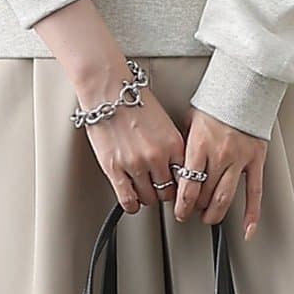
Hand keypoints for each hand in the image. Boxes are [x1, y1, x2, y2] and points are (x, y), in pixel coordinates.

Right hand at [79, 74, 187, 214]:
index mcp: (173, 144)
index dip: (181, 186)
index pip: (186, 178)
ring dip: (146, 197)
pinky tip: (131, 198)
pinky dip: (132, 204)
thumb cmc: (132, 100)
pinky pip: (128, 200)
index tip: (177, 188)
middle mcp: (157, 156)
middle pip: (167, 192)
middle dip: (163, 192)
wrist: (107, 89)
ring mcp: (135, 164)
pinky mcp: (114, 169)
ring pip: (148, 199)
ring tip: (142, 188)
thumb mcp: (163, 123)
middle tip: (157, 187)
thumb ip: (170, 146)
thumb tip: (174, 167)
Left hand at [173, 108, 267, 239]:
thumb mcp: (190, 121)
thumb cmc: (217, 102)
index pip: (188, 185)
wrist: (244, 86)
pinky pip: (255, 192)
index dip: (182, 204)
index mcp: (200, 145)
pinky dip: (251, 213)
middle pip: (205, 193)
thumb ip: (185, 146)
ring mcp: (239, 159)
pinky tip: (247, 228)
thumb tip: (176, 167)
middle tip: (192, 212)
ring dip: (215, 212)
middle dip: (197, 207)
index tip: (179, 211)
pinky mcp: (256, 160)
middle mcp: (219, 154)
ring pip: (225, 197)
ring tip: (209, 218)